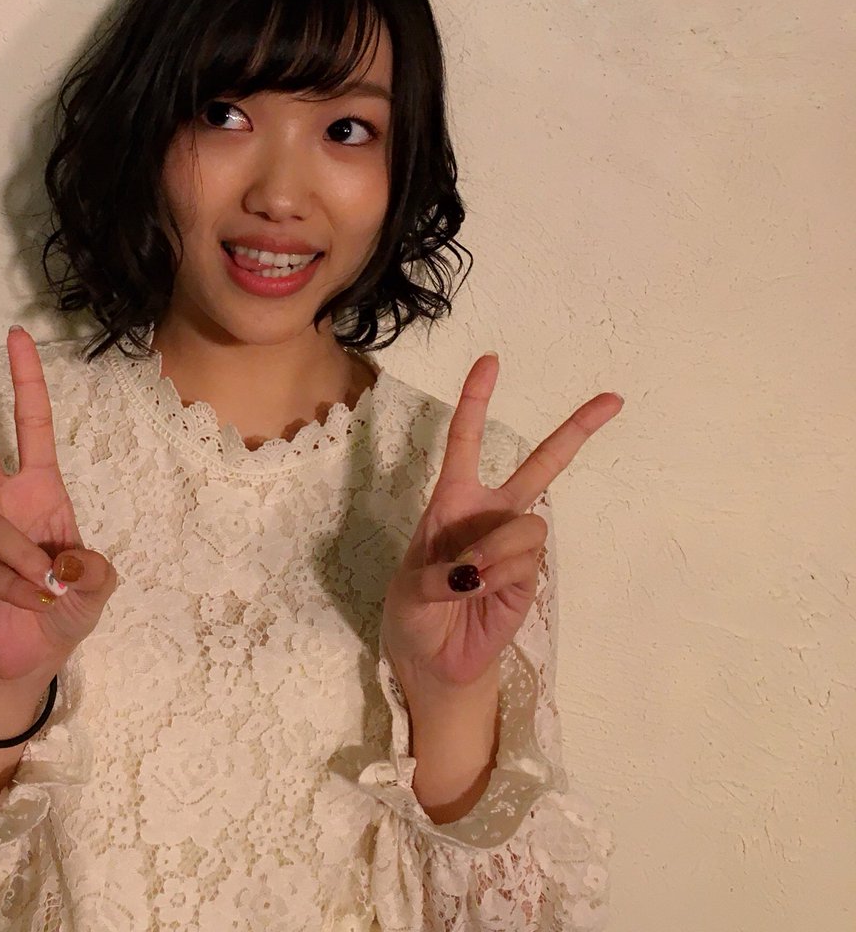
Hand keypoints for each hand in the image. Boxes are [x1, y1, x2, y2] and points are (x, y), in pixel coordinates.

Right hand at [0, 325, 118, 682]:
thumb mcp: (96, 588)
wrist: (29, 658)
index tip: (17, 336)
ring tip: (48, 592)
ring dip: (31, 564)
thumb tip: (68, 562)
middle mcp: (2, 503)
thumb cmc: (63, 608)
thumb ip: (94, 572)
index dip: (27, 382)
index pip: (33, 426)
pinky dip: (20, 590)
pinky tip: (33, 603)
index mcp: (39, 491)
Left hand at [382, 353, 622, 698]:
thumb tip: (475, 569)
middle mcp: (491, 513)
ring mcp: (514, 544)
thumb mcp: (409, 587)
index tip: (491, 361)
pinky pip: (524, 560)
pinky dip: (498, 574)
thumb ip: (439, 573)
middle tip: (613, 399)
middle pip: (541, 464)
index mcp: (453, 501)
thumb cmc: (414, 612)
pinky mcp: (529, 576)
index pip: (466, 442)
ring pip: (526, 524)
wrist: (432, 659)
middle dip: (576, 430)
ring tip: (465, 581)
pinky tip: (480, 593)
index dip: (477, 400)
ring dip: (493, 550)